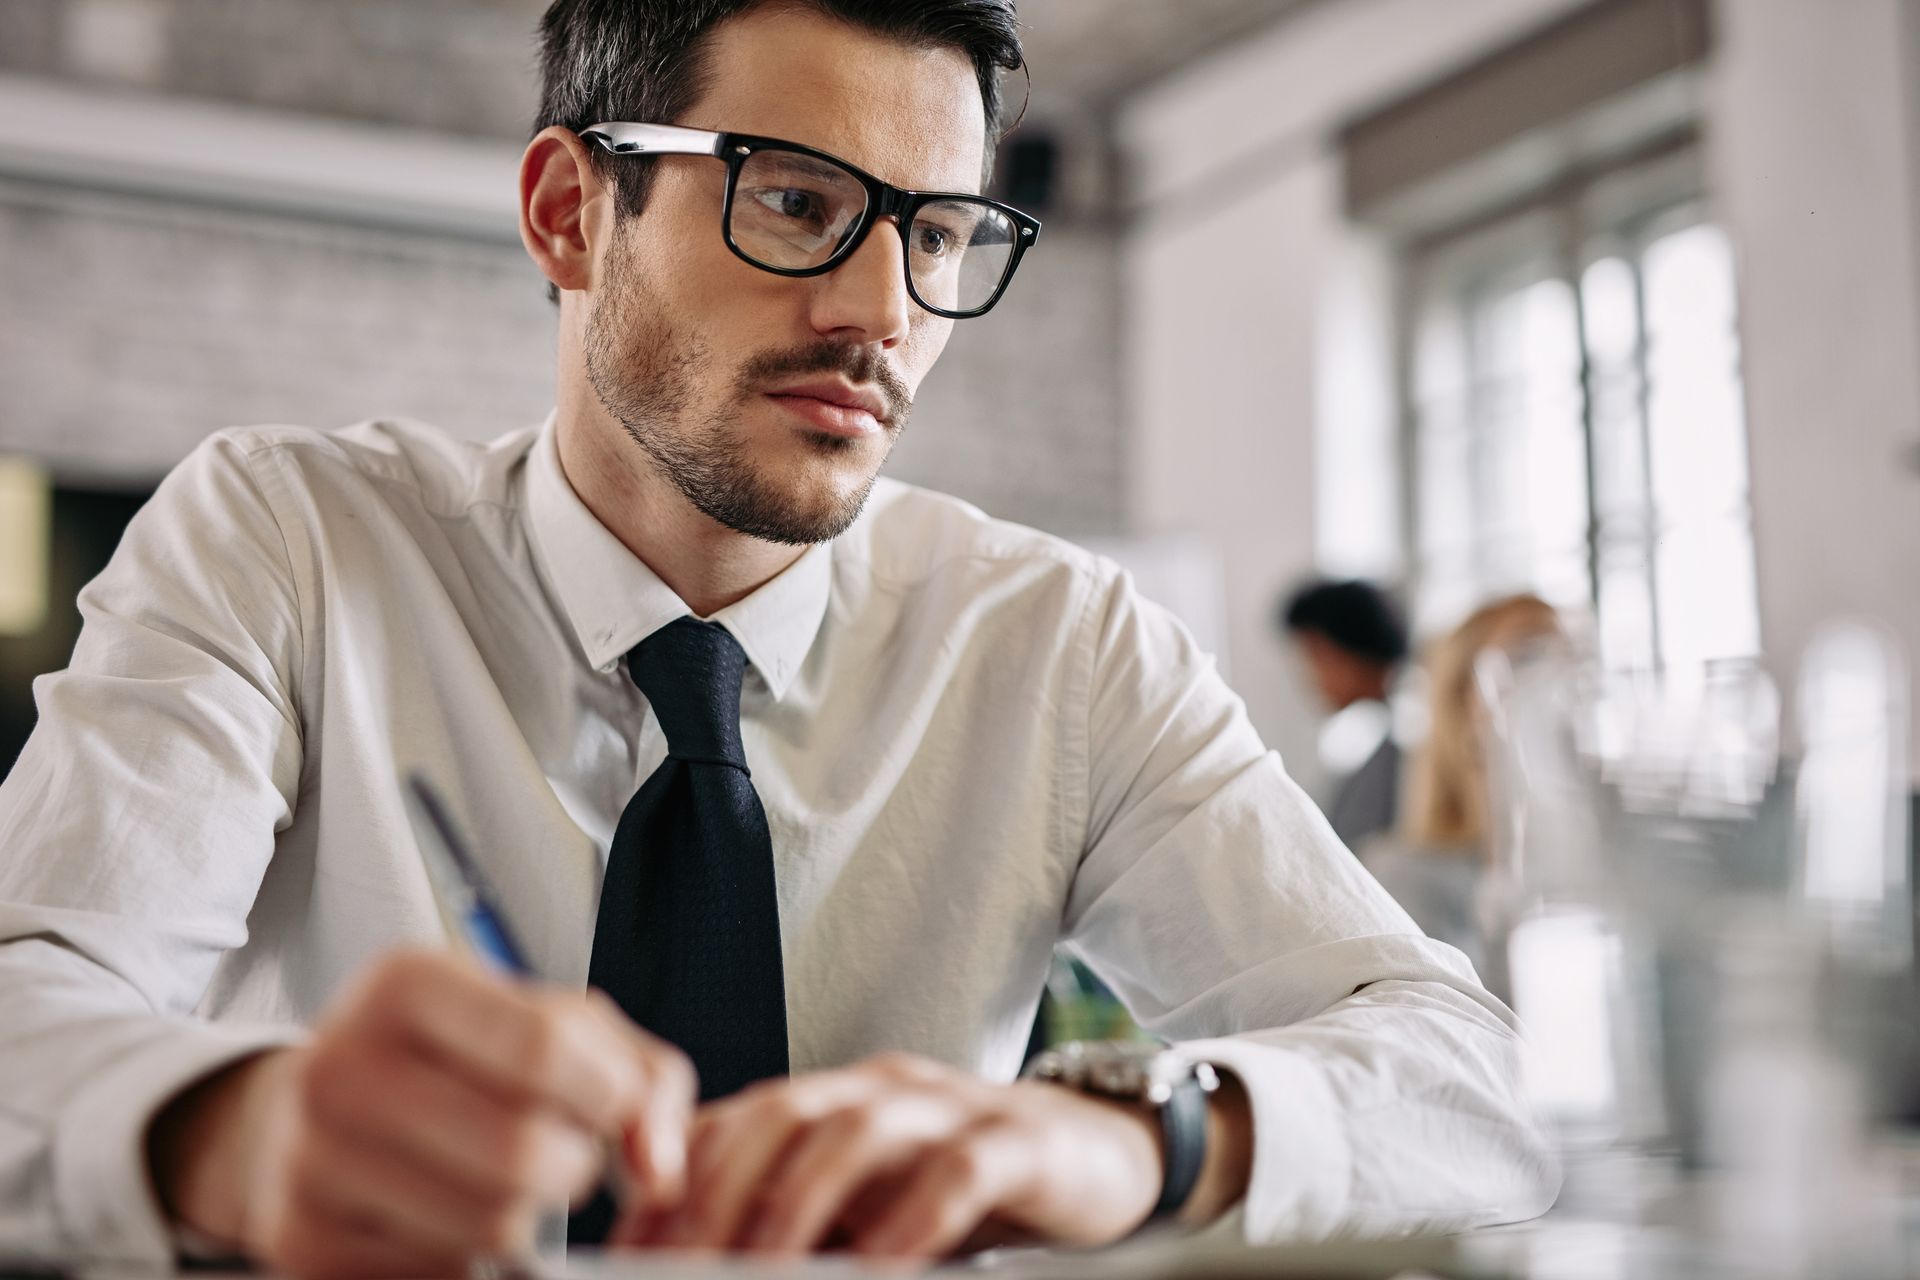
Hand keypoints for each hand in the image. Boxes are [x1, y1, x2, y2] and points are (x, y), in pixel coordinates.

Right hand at [148, 949, 696, 1278]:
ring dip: (529, 1215)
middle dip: (574, 1163)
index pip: (545, 1047)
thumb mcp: (551, 1025)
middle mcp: (341, 1065)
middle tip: (563, 1151)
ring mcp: (311, 1160)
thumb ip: (638, 1076)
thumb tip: (658, 1170)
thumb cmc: (456, 1058)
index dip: (606, 1093)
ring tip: (506, 1179)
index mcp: (406, 983)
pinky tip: (449, 1211)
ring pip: (490, 1224)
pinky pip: (441, 1271)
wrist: (308, 1111)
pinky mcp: (302, 1243)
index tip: (610, 1105)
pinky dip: (469, 1253)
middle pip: (522, 1151)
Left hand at [614, 1052, 1164, 1261]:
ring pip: (857, 1129)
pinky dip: (913, 1216)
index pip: (739, 1119)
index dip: (676, 1178)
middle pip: (783, 1113)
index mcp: (841, 1098)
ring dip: (798, 1201)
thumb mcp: (879, 1201)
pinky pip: (959, 1168)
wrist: (1109, 1154)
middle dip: (718, 1190)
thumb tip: (709, 1261)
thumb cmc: (980, 1186)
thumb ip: (809, 1219)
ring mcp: (953, 1106)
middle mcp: (886, 1089)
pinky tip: (884, 1265)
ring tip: (763, 1267)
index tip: (627, 1249)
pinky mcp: (1021, 1139)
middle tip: (679, 1261)